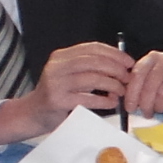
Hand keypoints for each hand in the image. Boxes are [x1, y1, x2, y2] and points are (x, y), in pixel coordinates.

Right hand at [0, 42, 133, 143]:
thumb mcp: (70, 75)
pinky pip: (88, 98)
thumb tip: (122, 66)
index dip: (115, 54)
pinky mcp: (58, 101)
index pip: (92, 48)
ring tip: (120, 91)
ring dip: (113, 85)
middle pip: (94, 62)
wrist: (32, 114)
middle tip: (127, 78)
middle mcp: (57, 67)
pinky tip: (111, 102)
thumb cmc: (58, 94)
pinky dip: (104, 100)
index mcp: (61, 56)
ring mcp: (56, 83)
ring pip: (93, 78)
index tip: (129, 62)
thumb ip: (90, 67)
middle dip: (116, 69)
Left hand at [124, 49, 162, 116]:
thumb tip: (124, 100)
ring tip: (160, 108)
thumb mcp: (150, 78)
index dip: (132, 94)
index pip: (138, 75)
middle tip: (146, 113)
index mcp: (152, 58)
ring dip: (160, 106)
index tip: (130, 107)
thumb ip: (137, 85)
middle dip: (146, 104)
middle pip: (151, 86)